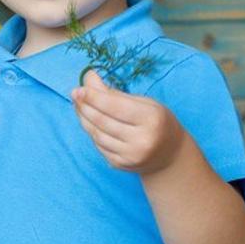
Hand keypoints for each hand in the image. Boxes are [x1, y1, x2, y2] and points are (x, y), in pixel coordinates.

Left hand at [71, 71, 186, 174]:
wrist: (170, 155)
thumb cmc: (157, 122)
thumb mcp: (144, 103)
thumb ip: (115, 93)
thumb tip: (88, 78)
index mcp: (151, 119)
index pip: (115, 107)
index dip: (93, 97)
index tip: (78, 89)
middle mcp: (141, 140)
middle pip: (103, 121)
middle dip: (85, 106)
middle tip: (75, 94)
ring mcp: (130, 156)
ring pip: (97, 134)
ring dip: (84, 118)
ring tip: (78, 105)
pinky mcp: (120, 165)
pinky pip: (98, 145)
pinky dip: (91, 131)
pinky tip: (88, 121)